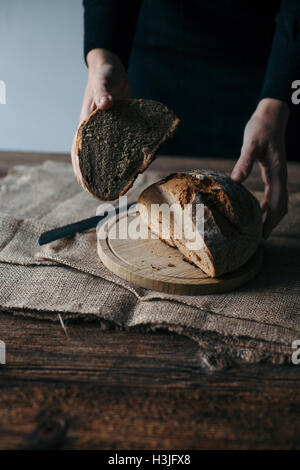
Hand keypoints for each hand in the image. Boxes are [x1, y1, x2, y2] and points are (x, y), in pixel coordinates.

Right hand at [71, 48, 130, 183]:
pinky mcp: (114, 130)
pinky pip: (114, 148)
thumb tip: (105, 103)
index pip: (79, 150)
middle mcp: (92, 131)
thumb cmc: (105, 74)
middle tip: (99, 194)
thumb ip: (103, 91)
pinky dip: (119, 158)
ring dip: (105, 170)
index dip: (80, 168)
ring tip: (113, 188)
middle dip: (92, 176)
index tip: (84, 185)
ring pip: (101, 156)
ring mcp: (103, 132)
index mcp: (86, 123)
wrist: (112, 69)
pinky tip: (129, 169)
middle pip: (88, 158)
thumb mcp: (104, 81)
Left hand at [231, 98, 288, 238]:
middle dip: (273, 222)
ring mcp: (277, 174)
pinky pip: (272, 192)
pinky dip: (267, 203)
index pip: (277, 203)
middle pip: (281, 205)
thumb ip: (245, 162)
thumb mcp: (251, 143)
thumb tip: (236, 180)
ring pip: (278, 200)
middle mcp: (280, 176)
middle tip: (261, 236)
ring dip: (271, 214)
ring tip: (259, 227)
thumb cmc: (260, 128)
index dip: (271, 220)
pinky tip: (257, 208)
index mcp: (276, 173)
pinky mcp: (272, 170)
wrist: (271, 115)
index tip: (263, 234)